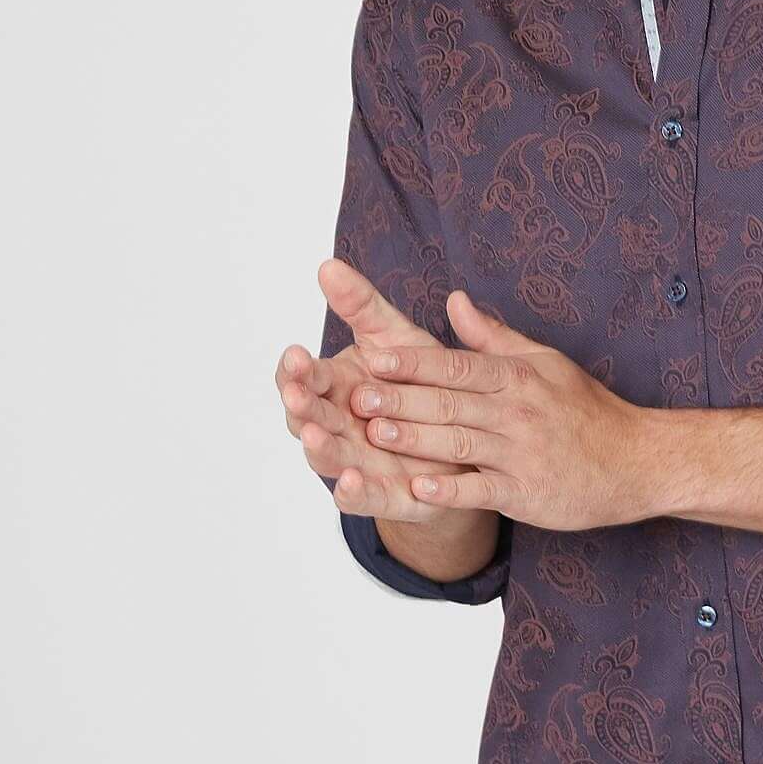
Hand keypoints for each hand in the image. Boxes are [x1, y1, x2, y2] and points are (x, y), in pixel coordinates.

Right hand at [277, 256, 490, 520]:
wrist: (466, 432)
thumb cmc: (423, 381)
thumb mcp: (395, 336)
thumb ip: (361, 305)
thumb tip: (327, 265)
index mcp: (336, 387)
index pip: (303, 377)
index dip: (296, 369)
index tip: (296, 354)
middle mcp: (339, 426)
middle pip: (309, 418)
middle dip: (300, 406)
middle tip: (296, 394)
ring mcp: (359, 461)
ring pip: (329, 458)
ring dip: (319, 449)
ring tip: (314, 436)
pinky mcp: (390, 494)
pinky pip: (366, 498)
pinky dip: (354, 493)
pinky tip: (350, 483)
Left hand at [341, 286, 664, 532]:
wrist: (635, 460)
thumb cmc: (584, 410)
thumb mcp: (543, 362)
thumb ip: (492, 336)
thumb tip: (453, 300)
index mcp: (516, 376)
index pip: (456, 364)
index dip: (412, 362)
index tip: (372, 358)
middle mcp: (517, 411)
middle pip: (449, 402)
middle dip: (401, 399)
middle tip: (355, 397)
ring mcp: (522, 452)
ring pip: (459, 443)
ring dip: (415, 440)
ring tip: (372, 435)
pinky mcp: (527, 492)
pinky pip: (482, 490)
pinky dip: (450, 489)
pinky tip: (417, 486)